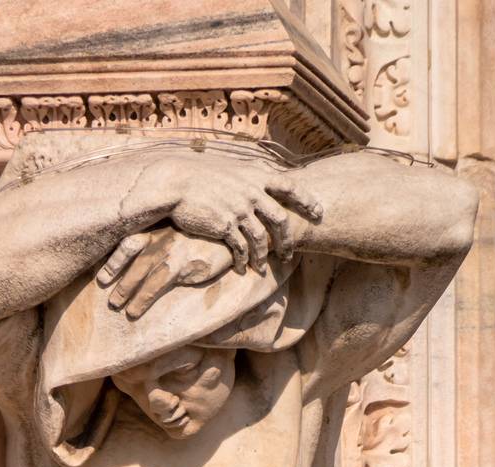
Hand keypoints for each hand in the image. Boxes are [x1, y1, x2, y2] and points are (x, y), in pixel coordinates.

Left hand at [97, 228, 233, 318]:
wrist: (231, 236)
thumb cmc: (203, 238)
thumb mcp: (181, 234)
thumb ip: (162, 243)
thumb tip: (143, 262)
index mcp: (158, 229)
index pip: (129, 241)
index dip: (114, 259)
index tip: (101, 278)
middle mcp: (162, 237)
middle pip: (132, 257)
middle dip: (116, 277)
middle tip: (109, 297)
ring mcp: (172, 251)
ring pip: (143, 272)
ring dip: (128, 291)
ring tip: (119, 308)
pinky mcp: (185, 265)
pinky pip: (158, 283)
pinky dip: (143, 298)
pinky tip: (135, 311)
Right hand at [130, 153, 322, 270]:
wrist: (175, 183)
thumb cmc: (200, 177)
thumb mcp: (230, 170)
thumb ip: (249, 180)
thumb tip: (261, 187)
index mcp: (255, 176)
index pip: (290, 186)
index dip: (307, 200)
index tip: (319, 212)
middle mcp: (251, 192)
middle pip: (280, 219)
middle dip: (286, 240)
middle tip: (288, 254)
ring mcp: (238, 209)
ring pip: (261, 239)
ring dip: (264, 256)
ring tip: (262, 267)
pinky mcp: (224, 226)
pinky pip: (240, 249)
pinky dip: (243, 261)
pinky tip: (242, 268)